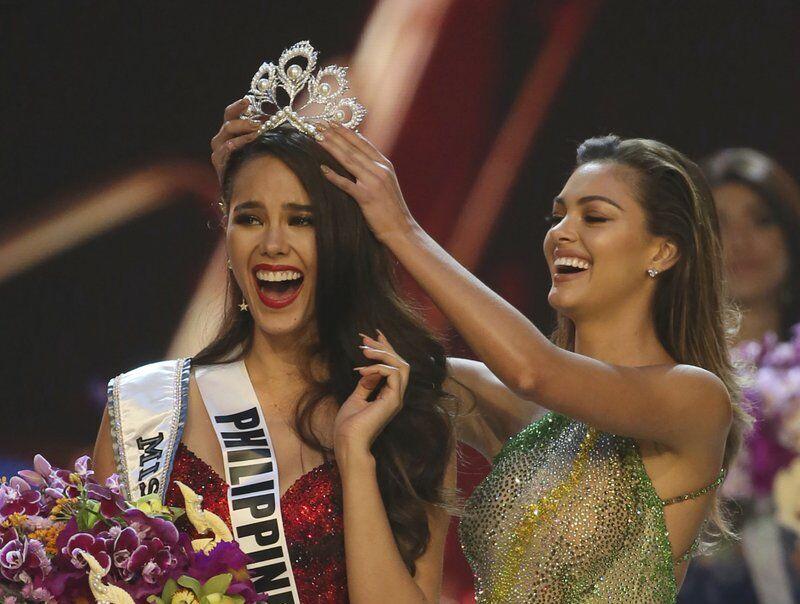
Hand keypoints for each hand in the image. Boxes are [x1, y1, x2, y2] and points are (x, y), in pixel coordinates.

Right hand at [210, 98, 261, 182]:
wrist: (252, 189)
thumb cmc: (261, 162)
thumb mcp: (265, 143)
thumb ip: (268, 130)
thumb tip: (287, 116)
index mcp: (233, 130)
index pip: (231, 113)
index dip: (238, 106)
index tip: (248, 101)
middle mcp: (223, 138)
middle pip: (229, 124)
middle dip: (245, 122)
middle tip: (259, 124)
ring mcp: (219, 151)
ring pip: (227, 139)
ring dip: (243, 136)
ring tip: (257, 135)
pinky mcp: (219, 164)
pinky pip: (223, 154)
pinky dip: (232, 149)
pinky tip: (240, 146)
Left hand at [316, 124, 416, 243]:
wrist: (401, 229)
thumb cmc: (391, 209)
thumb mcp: (386, 183)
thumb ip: (373, 170)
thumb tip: (357, 158)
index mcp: (384, 165)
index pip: (362, 143)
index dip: (346, 132)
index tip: (332, 122)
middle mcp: (380, 170)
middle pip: (353, 149)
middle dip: (335, 135)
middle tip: (319, 125)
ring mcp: (374, 183)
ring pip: (349, 161)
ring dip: (332, 148)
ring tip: (318, 138)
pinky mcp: (367, 197)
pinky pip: (347, 185)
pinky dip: (334, 177)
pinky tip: (322, 170)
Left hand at [334, 331, 410, 458]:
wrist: (348, 443)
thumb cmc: (349, 426)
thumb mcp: (356, 398)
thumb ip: (366, 384)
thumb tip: (369, 370)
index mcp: (389, 396)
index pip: (394, 367)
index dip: (386, 349)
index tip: (374, 336)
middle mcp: (396, 395)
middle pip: (401, 363)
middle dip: (384, 347)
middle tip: (366, 339)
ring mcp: (397, 398)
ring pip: (401, 366)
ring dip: (383, 354)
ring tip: (364, 350)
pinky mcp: (393, 400)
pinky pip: (392, 374)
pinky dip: (378, 367)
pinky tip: (362, 370)